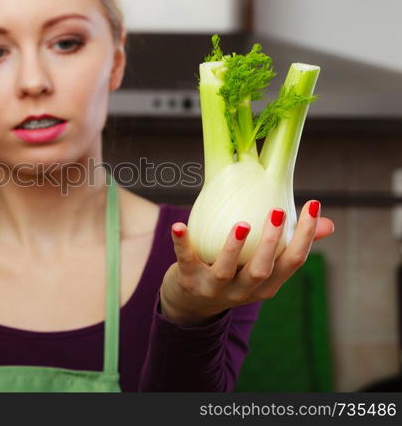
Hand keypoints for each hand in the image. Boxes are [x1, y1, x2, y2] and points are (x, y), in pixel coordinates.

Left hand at [159, 200, 334, 326]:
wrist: (188, 303)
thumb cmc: (233, 274)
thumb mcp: (261, 266)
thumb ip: (289, 246)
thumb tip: (328, 224)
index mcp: (267, 285)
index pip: (292, 262)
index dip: (305, 235)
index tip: (312, 204)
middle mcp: (243, 291)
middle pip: (261, 270)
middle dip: (271, 242)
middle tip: (277, 212)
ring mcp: (214, 288)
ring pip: (225, 270)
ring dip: (233, 247)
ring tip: (242, 224)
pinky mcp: (187, 280)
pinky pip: (185, 260)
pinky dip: (182, 243)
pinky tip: (179, 225)